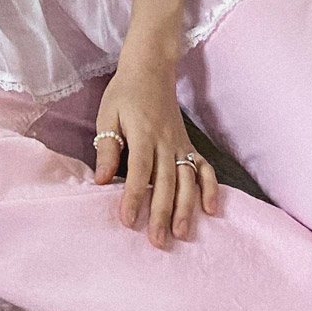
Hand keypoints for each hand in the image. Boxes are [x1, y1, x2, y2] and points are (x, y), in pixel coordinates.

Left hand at [91, 55, 217, 246]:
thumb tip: (101, 180)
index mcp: (143, 133)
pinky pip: (204, 168)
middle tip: (158, 241)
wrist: (150, 69)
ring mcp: (180, 143)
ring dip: (186, 208)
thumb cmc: (124, 94)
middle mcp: (165, 141)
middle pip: (166, 182)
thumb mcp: (108, 114)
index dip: (134, 196)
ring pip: (187, 180)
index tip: (128, 221)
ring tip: (182, 234)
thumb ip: (107, 146)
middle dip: (162, 213)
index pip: (138, 171)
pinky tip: (211, 210)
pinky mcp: (189, 144)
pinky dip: (210, 188)